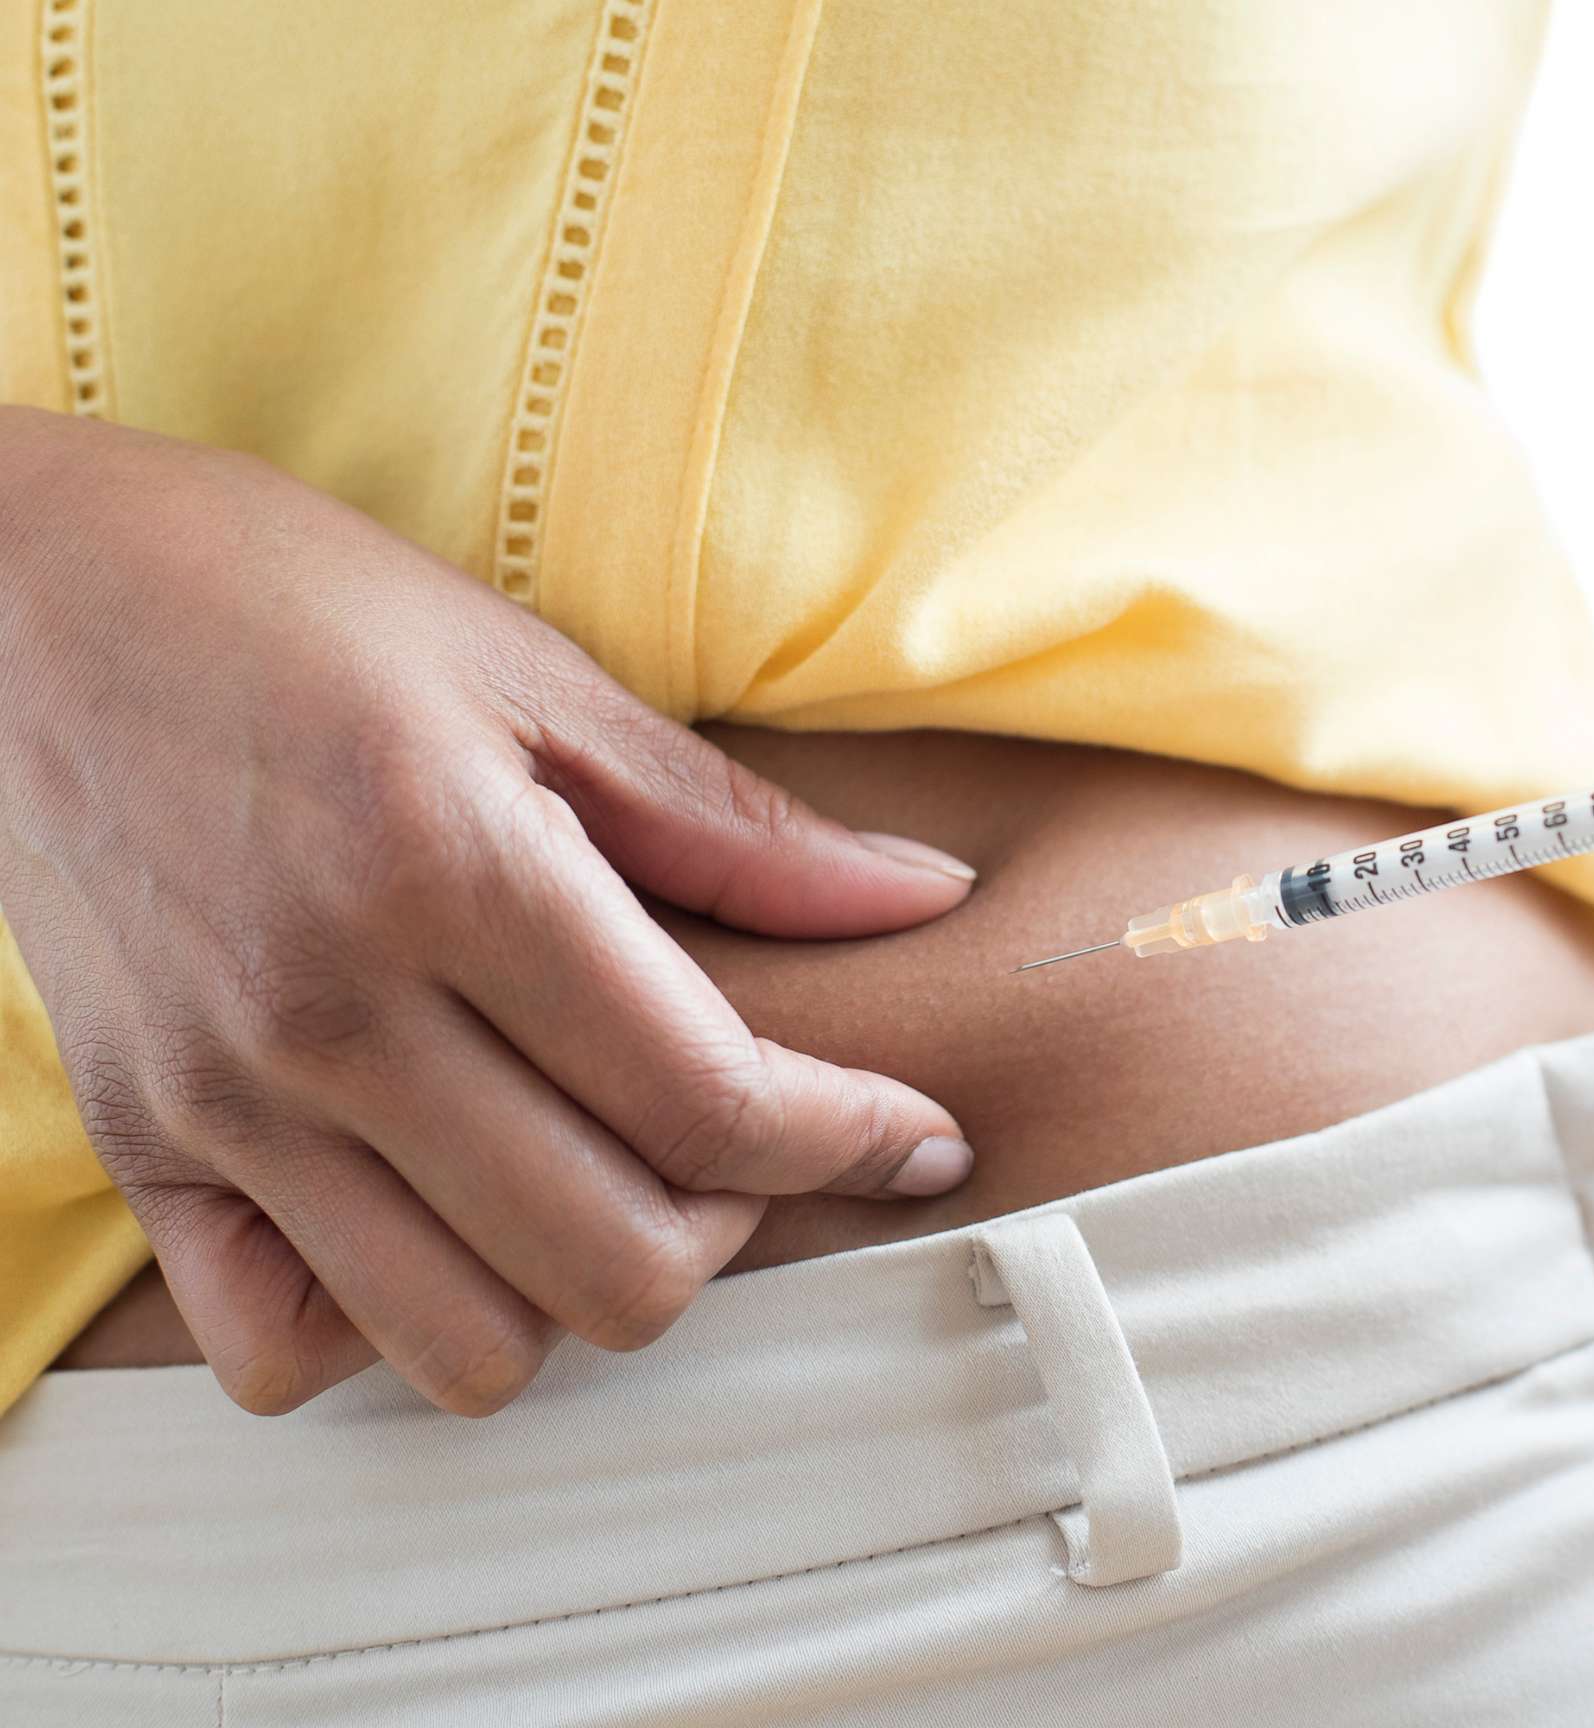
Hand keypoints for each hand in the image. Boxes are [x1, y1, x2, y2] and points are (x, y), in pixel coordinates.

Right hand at [0, 410, 977, 1413]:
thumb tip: (927, 894)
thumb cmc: (291, 605)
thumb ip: (736, 826)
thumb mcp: (534, 674)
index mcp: (453, 874)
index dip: (853, 1137)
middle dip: (732, 1222)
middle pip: (610, 1262)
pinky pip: (278, 1351)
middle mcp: (333, 1016)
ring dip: (576, 1287)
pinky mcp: (141, 1144)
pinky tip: (439, 1212)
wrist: (15, 592)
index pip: (709, 1099)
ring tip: (603, 1175)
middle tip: (743, 1137)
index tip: (917, 1133)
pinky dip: (384, 1323)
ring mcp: (224, 1101)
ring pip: (467, 1344)